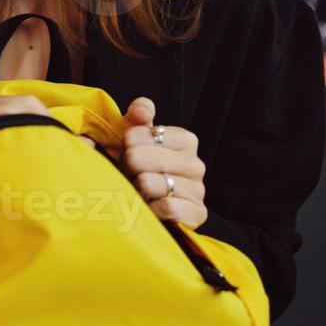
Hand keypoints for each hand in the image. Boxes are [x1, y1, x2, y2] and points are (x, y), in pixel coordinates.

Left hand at [119, 97, 206, 227]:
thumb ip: (138, 118)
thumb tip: (140, 110)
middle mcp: (196, 164)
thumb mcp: (138, 141)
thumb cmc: (143, 172)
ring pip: (147, 183)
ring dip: (135, 191)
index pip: (138, 134)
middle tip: (132, 177)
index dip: (125, 146)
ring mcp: (199, 190)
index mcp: (186, 140)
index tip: (129, 155)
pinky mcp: (196, 214)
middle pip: (137, 158)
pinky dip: (149, 210)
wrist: (151, 211)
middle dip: (127, 170)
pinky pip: (163, 207)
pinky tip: (151, 209)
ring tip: (141, 194)